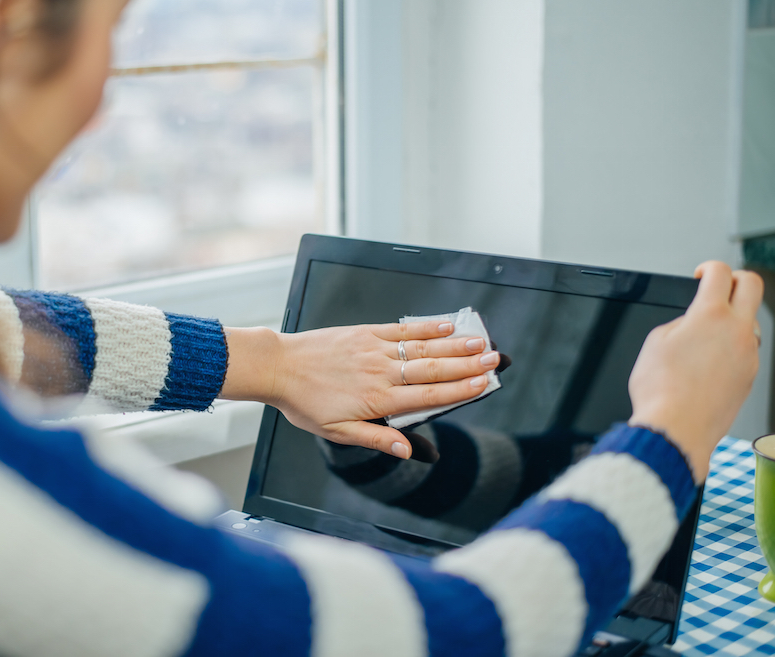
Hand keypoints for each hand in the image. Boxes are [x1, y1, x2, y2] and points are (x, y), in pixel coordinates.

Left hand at [220, 320, 500, 458]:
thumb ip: (376, 438)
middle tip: (496, 361)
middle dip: (467, 366)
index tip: (484, 385)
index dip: (459, 391)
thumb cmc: (305, 402)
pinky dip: (425, 327)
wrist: (279, 367)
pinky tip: (446, 325)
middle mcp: (380, 372)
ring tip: (481, 342)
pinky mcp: (364, 333)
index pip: (428, 396)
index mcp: (377, 400)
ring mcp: (373, 350)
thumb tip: (407, 450)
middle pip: (433, 370)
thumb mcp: (337, 432)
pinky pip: (400, 330)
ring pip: (422, 348)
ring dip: (454, 345)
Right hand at [628, 261, 763, 481]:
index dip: (709, 267)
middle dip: (736, 279)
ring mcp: (749, 355)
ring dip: (732, 319)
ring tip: (706, 335)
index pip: (721, 273)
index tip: (701, 274)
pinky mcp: (749, 377)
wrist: (676, 430)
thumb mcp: (655, 343)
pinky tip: (707, 363)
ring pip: (749, 322)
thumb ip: (678, 324)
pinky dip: (730, 348)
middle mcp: (737, 332)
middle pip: (753, 286)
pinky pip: (745, 351)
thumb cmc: (661, 392)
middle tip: (720, 286)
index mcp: (710, 316)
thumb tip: (691, 326)